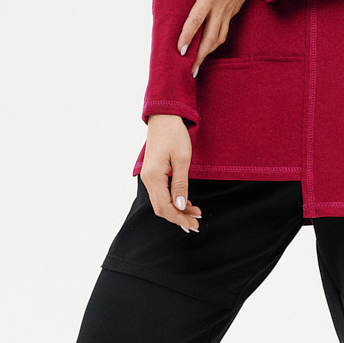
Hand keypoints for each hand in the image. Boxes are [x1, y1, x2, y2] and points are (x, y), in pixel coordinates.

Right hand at [140, 114, 201, 231]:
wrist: (164, 118)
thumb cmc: (174, 135)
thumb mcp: (182, 159)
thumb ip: (180, 184)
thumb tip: (179, 206)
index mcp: (154, 176)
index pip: (165, 206)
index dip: (179, 218)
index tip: (193, 224)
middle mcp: (148, 179)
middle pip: (161, 208)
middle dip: (178, 217)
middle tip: (195, 224)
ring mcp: (149, 177)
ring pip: (161, 201)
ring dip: (177, 210)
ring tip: (194, 214)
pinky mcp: (153, 174)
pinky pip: (162, 193)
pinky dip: (173, 200)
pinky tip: (186, 203)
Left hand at [167, 0, 260, 74]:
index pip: (196, 20)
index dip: (188, 36)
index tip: (180, 51)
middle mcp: (221, 7)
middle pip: (210, 38)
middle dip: (200, 56)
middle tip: (191, 72)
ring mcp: (229, 11)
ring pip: (219, 37)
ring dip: (208, 52)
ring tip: (199, 64)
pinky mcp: (234, 10)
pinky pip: (224, 31)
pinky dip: (216, 42)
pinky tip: (210, 45)